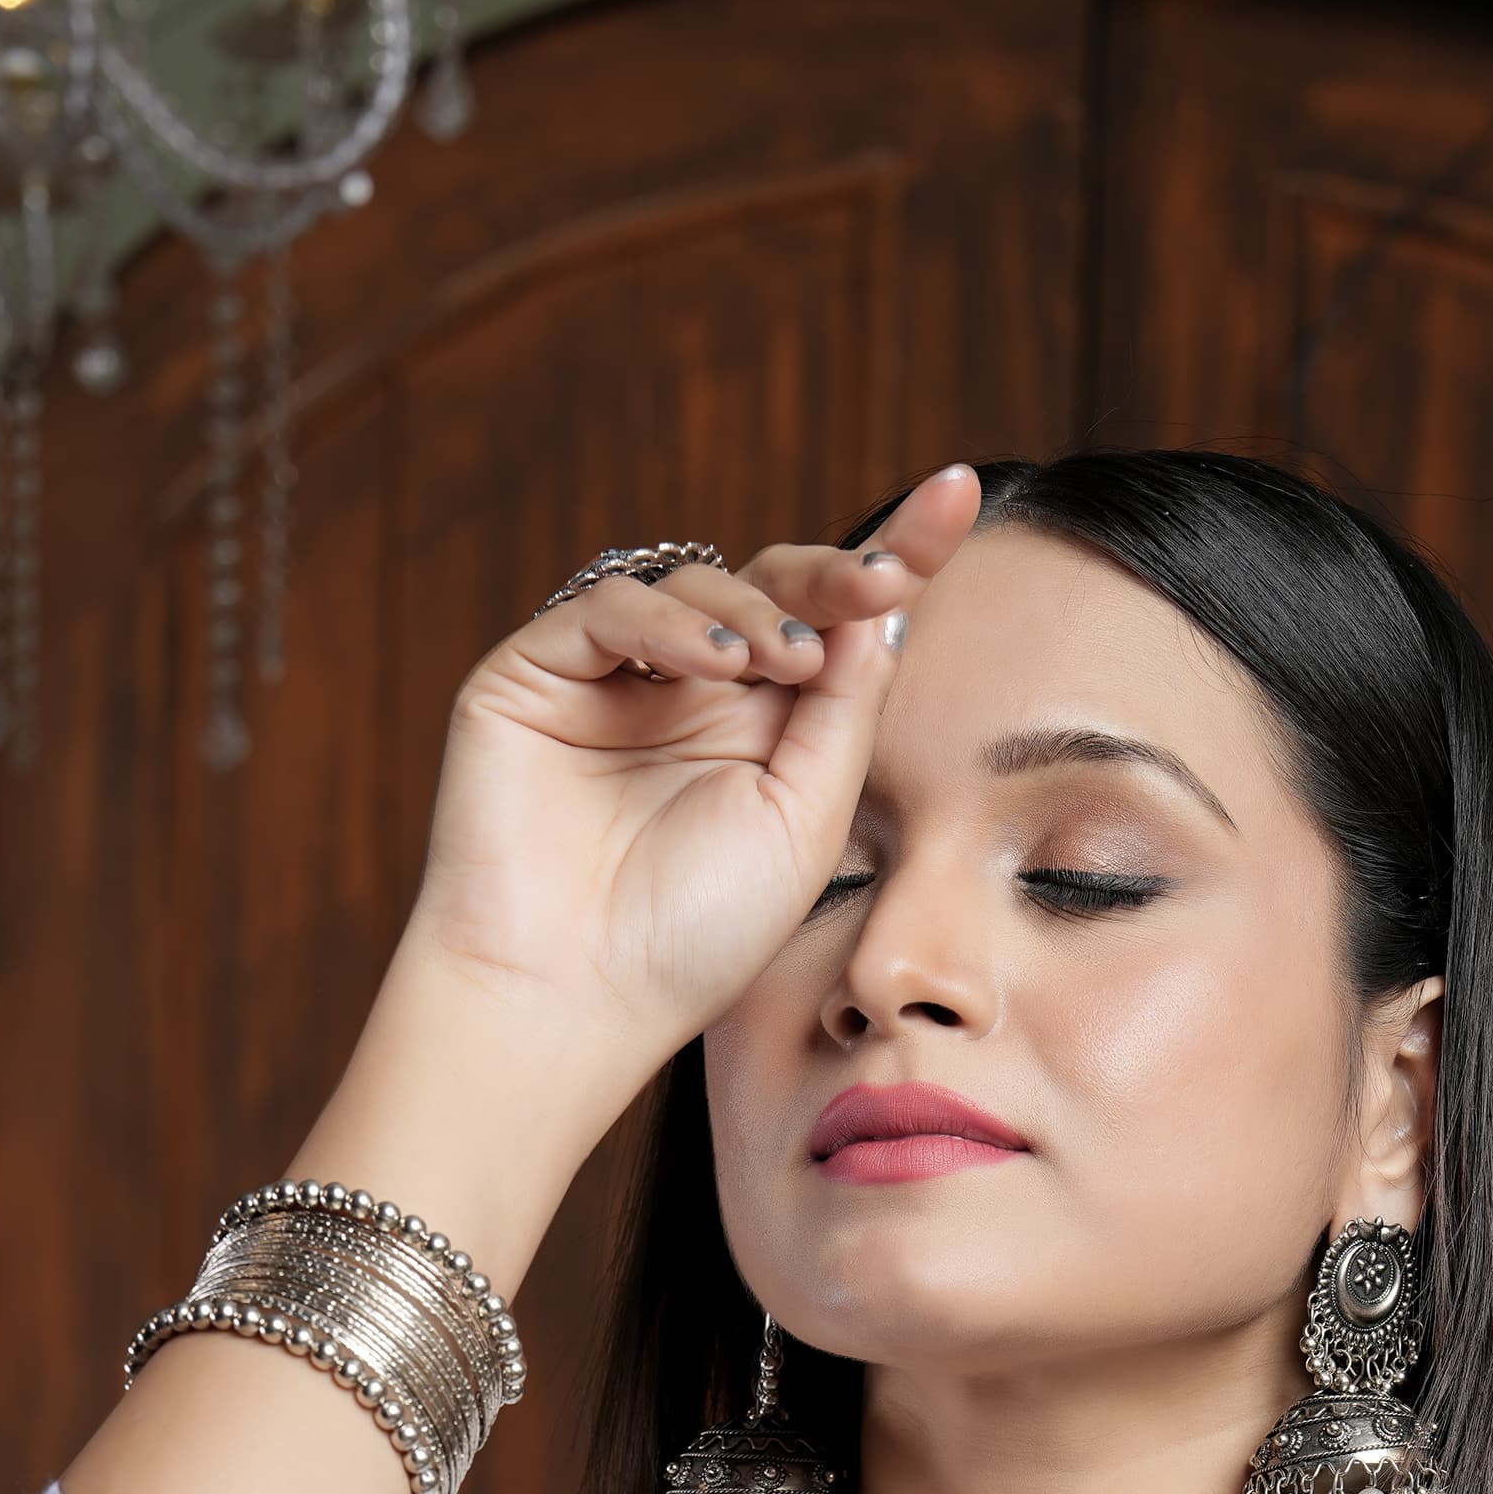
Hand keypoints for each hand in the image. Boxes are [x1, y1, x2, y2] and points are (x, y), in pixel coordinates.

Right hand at [402, 464, 982, 1099]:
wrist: (575, 999)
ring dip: (757, 608)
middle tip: (883, 578)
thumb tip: (884, 603)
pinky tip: (716, 665)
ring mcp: (611, 680)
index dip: (894, 555)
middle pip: (771, 584)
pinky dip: (667, 621)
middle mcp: (690, 693)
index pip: (835, 622)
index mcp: (762, 730)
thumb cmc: (693, 936)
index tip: (958, 494)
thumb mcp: (806, 818)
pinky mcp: (534, 674)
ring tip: (791, 662)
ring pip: (694, 582)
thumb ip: (845, 709)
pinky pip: (609, 607)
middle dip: (833, 571)